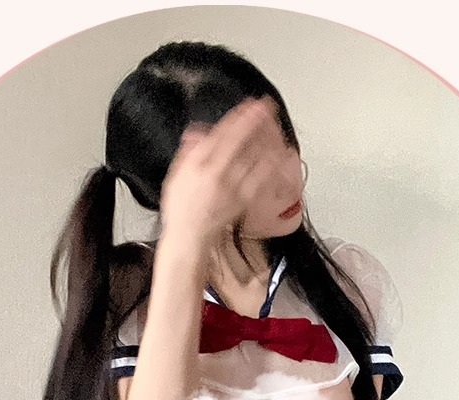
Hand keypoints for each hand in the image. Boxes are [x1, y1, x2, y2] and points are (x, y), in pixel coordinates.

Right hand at [160, 97, 293, 246]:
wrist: (189, 236)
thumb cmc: (181, 208)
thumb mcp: (177, 174)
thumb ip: (189, 152)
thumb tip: (198, 134)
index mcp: (198, 163)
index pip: (221, 133)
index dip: (238, 117)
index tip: (250, 104)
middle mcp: (216, 173)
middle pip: (241, 141)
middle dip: (256, 122)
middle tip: (267, 108)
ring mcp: (232, 187)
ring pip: (254, 157)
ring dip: (266, 139)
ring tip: (275, 127)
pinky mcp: (244, 200)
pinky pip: (262, 180)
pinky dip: (273, 165)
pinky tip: (281, 155)